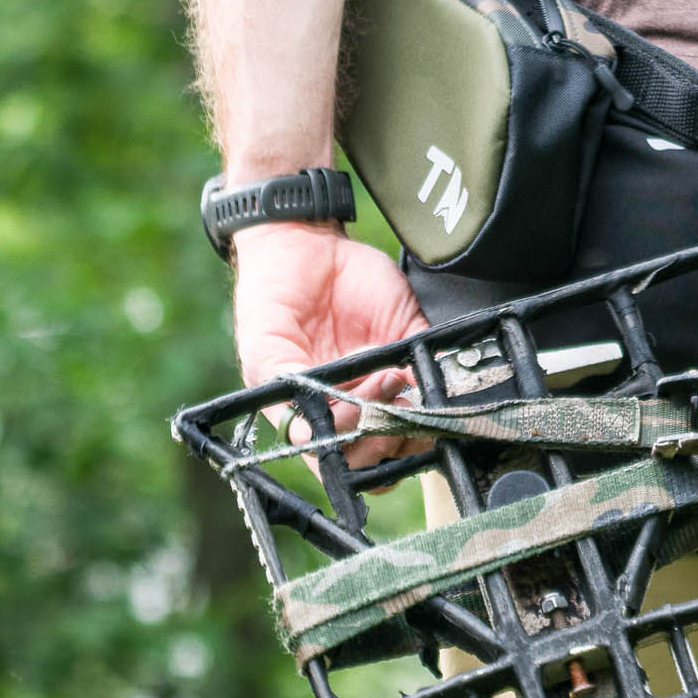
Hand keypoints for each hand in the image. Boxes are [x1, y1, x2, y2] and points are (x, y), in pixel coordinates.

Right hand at [232, 223, 430, 471]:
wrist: (301, 242)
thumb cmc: (271, 297)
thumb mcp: (264, 347)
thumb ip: (285, 389)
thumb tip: (303, 432)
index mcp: (313, 410)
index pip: (338, 456)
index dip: (350, 451)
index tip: (352, 422)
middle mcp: (352, 400)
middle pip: (379, 448)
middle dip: (385, 437)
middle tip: (380, 405)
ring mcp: (383, 374)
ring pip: (412, 421)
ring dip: (411, 414)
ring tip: (396, 381)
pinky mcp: (410, 341)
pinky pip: (433, 371)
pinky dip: (433, 377)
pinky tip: (418, 367)